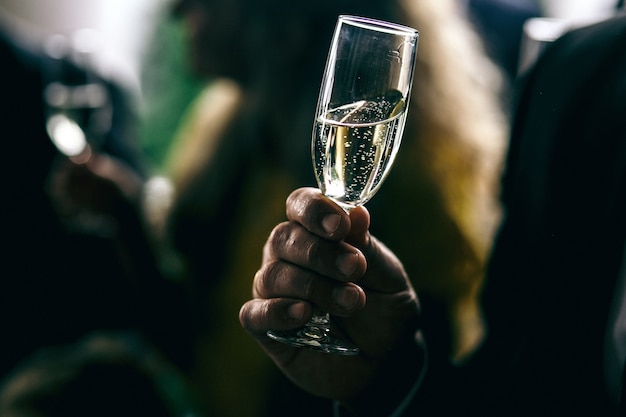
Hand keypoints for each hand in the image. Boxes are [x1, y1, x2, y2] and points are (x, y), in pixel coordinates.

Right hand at [239, 187, 423, 411]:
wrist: (386, 360)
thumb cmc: (385, 309)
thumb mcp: (388, 277)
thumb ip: (368, 247)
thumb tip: (356, 212)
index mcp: (318, 233)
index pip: (300, 204)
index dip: (314, 210)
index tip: (340, 226)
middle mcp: (289, 256)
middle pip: (283, 238)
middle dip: (321, 254)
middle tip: (354, 270)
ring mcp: (274, 291)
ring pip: (272, 275)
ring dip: (314, 287)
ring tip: (352, 303)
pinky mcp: (266, 327)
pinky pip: (253, 313)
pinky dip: (276, 312)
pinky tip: (304, 315)